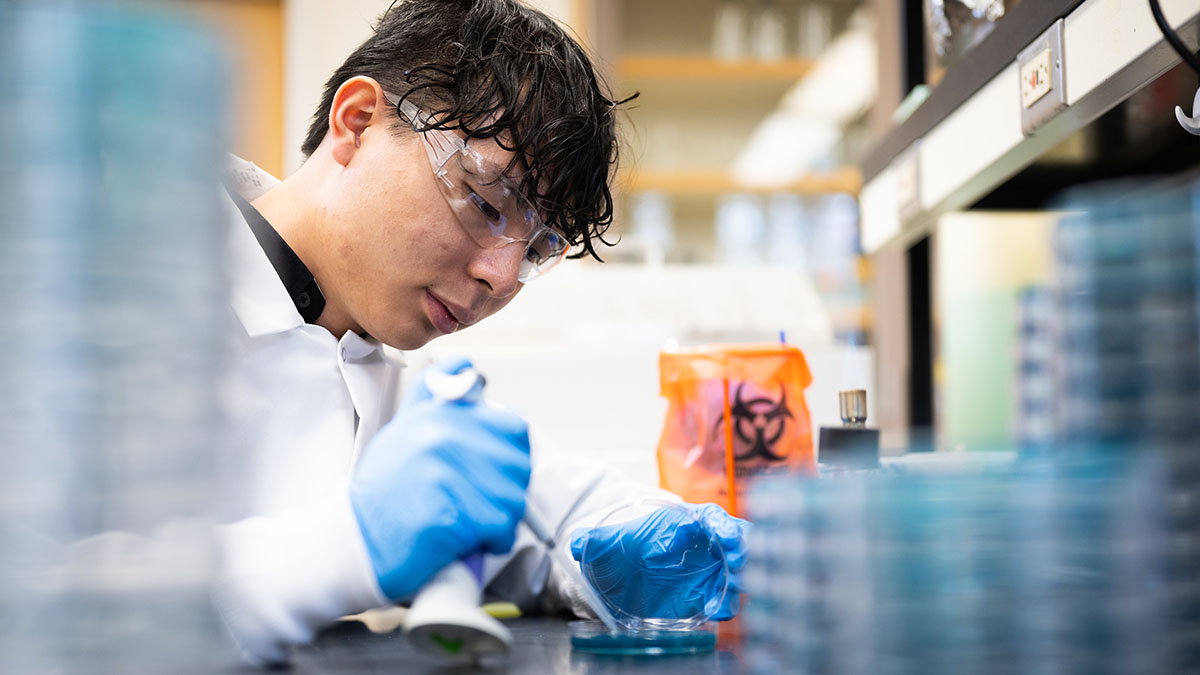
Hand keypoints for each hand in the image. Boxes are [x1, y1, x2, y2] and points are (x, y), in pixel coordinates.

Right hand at [349, 357, 530, 600]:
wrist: (356, 540)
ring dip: (502, 518)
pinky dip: (494, 540)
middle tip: (485, 503)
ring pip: (512, 497)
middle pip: (518, 464)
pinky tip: (472, 540)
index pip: (514, 426)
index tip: (499, 470)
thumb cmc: (384, 490)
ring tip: (475, 523)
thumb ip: (435, 396)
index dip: (514, 453)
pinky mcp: (448, 514)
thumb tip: (468, 368)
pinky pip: (500, 527)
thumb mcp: (403, 429)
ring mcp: (444, 473)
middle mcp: (442, 437)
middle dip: (509, 489)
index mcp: (437, 415)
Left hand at [570, 502, 748, 621]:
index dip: (719, 523)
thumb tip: (576, 543)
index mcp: (685, 520)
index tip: (720, 532)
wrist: (624, 570)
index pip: (709, 516)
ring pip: (736, 569)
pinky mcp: (706, 593)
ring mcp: (709, 568)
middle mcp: (704, 543)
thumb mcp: (607, 543)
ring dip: (736, 580)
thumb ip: (593, 541)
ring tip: (728, 593)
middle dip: (740, 548)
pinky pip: (723, 597)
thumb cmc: (624, 547)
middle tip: (738, 561)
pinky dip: (724, 602)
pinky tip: (714, 611)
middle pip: (734, 539)